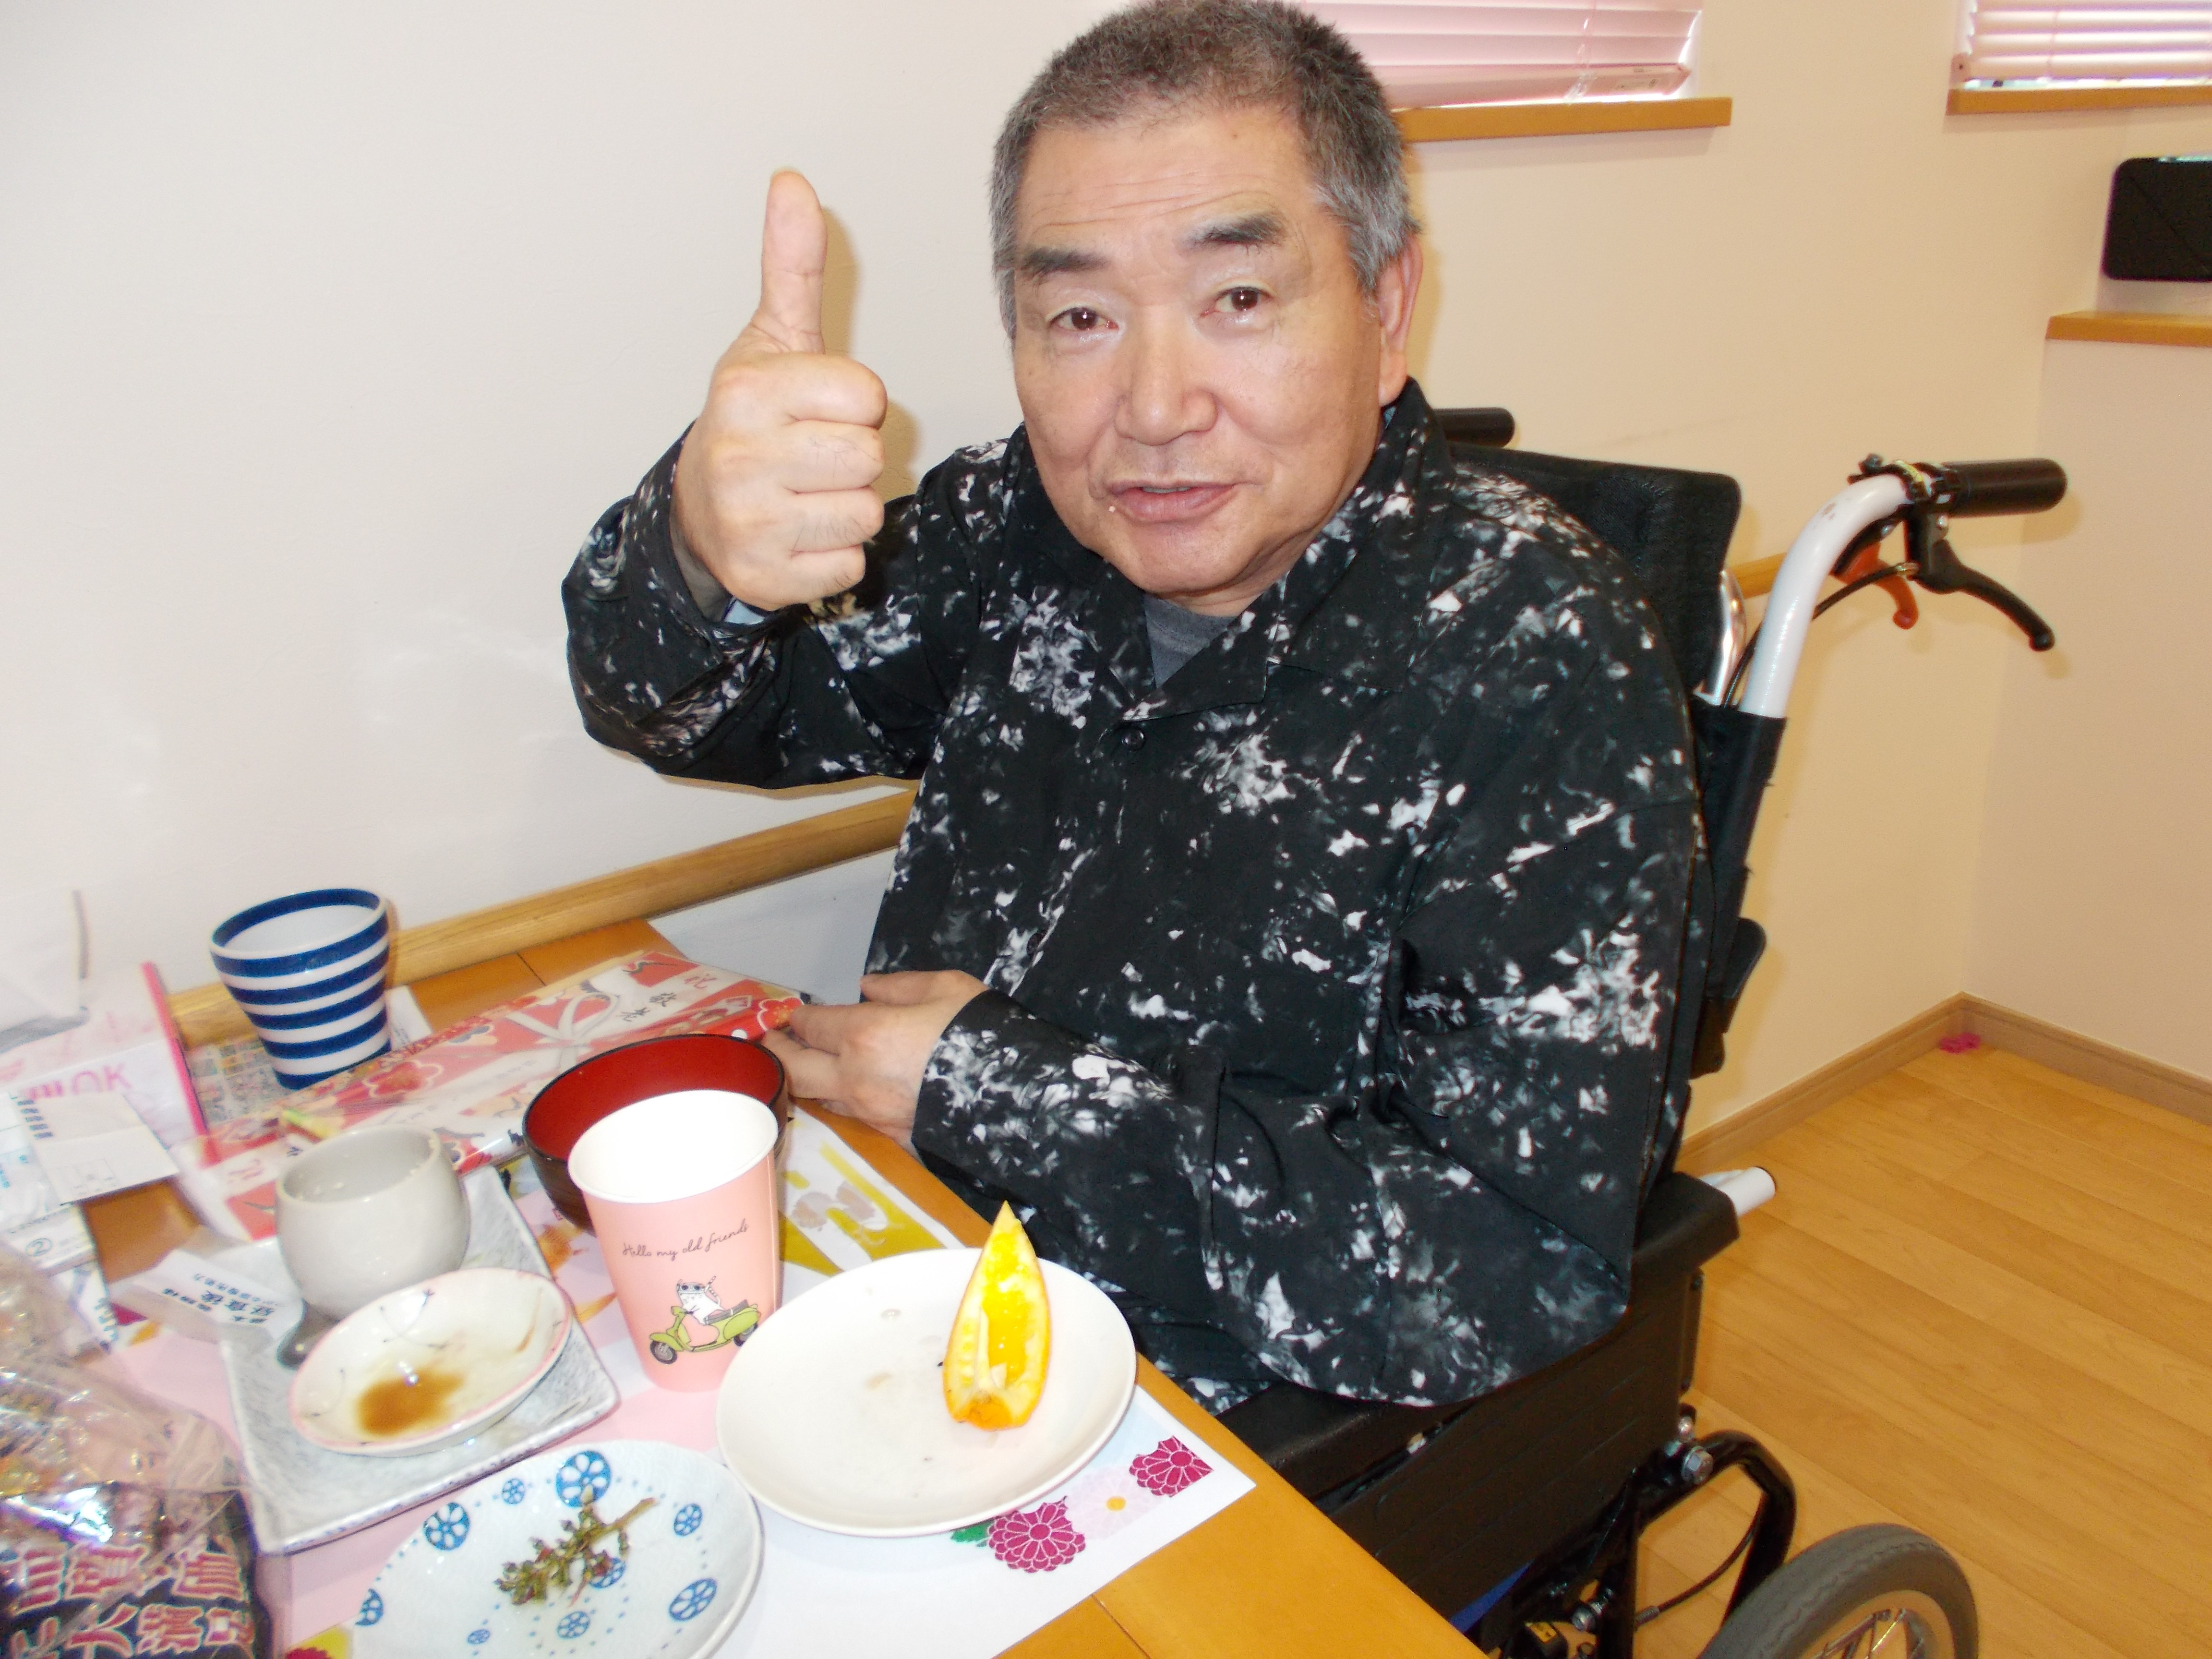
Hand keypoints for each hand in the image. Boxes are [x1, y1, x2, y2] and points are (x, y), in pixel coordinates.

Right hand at [672, 171, 888, 610]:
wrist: (699, 511)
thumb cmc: (752, 420)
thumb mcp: (770, 340)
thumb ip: (792, 267)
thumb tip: (793, 181)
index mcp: (748, 392)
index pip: (866, 397)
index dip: (854, 403)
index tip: (817, 408)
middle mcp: (741, 457)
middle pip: (868, 455)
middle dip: (852, 456)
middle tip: (809, 455)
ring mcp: (750, 523)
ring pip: (865, 511)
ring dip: (847, 506)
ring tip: (805, 493)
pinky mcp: (767, 579)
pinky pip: (850, 564)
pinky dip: (834, 555)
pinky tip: (798, 534)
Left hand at [760, 971, 986, 1146]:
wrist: (1016, 1092)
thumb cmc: (979, 1031)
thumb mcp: (944, 988)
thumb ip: (898, 986)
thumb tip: (866, 988)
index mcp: (864, 1035)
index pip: (812, 1025)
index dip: (797, 1017)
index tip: (793, 1014)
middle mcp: (856, 1078)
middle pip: (795, 1069)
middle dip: (778, 1052)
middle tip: (772, 1041)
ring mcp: (871, 1112)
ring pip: (820, 1098)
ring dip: (807, 1080)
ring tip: (805, 1066)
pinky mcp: (891, 1135)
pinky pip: (854, 1116)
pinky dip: (844, 1100)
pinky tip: (850, 1090)